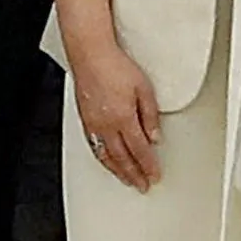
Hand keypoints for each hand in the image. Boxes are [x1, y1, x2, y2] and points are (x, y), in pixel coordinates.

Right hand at [68, 31, 164, 187]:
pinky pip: (95, 147)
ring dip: (119, 171)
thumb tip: (155, 136)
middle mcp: (107, 126)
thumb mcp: (144, 88)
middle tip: (142, 185)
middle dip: (134, 174)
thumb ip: (151, 115)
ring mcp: (94, 125)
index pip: (140, 150)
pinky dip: (104, 159)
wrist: (91, 55)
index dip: (149, 166)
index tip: (154, 176)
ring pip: (107, 156)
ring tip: (127, 179)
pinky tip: (107, 161)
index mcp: (124, 119)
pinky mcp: (85, 120)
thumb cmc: (115, 66)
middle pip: (123, 158)